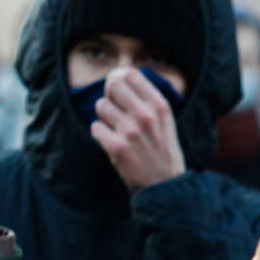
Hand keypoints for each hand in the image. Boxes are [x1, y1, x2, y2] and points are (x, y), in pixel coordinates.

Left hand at [91, 67, 186, 191]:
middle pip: (112, 85)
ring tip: (115, 128)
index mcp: (159, 105)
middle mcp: (145, 115)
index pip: (131, 74)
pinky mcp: (116, 147)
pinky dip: (100, 134)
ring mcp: (130, 131)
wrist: (164, 185)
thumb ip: (146, 99)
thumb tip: (119, 75)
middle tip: (114, 110)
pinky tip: (111, 141)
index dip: (119, 79)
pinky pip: (95, 127)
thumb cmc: (161, 149)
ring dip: (104, 116)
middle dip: (109, 96)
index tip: (118, 91)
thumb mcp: (164, 120)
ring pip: (101, 106)